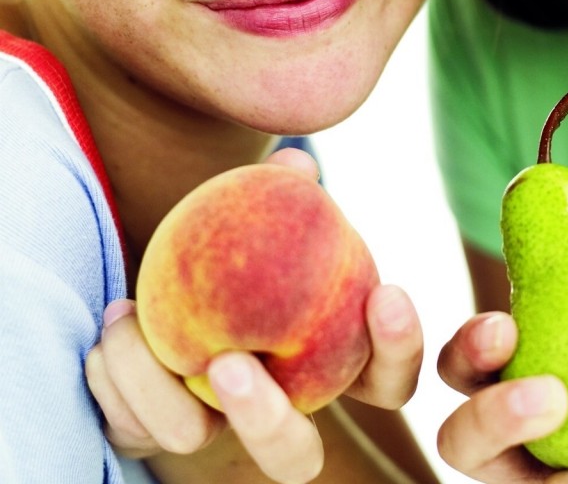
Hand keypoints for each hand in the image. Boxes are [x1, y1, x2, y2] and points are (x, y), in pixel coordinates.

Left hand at [86, 147, 424, 482]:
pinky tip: (113, 324)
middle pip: (294, 460)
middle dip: (265, 422)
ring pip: (193, 441)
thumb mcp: (268, 214)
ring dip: (157, 388)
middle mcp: (277, 415)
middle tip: (229, 363)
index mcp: (330, 367)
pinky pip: (130, 421)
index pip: (387, 382)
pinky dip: (115, 372)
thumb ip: (284, 192)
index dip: (399, 347)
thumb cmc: (247, 243)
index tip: (386, 291)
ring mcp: (215, 430)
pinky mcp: (154, 429)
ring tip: (131, 321)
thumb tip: (296, 168)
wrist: (173, 281)